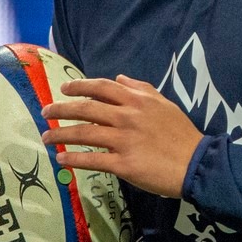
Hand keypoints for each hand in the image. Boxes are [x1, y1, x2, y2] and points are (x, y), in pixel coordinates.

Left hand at [41, 75, 202, 198]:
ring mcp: (124, 140)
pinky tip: (63, 159)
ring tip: (46, 137)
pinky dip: (75, 159)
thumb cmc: (181, 133)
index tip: (63, 89)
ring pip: (85, 134)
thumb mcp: (164, 103)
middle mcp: (127, 117)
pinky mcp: (124, 164)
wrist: (196, 163)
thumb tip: (119, 78)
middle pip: (86, 109)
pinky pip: (93, 160)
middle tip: (46, 113)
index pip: (101, 88)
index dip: (79, 86)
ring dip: (61, 134)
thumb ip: (141, 88)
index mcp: (137, 100)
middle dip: (61, 109)